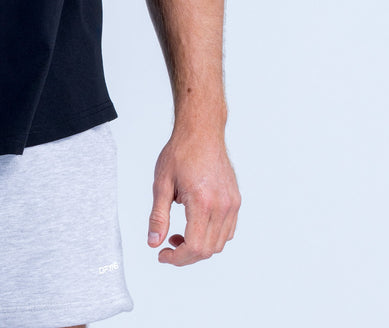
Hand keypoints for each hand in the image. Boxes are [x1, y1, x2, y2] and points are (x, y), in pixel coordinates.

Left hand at [147, 127, 239, 264]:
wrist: (201, 131)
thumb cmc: (181, 151)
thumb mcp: (162, 183)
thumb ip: (158, 216)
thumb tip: (153, 242)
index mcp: (202, 202)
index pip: (195, 247)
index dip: (177, 258)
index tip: (162, 254)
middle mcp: (222, 206)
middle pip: (208, 250)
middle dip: (186, 255)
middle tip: (168, 245)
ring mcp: (232, 204)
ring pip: (219, 243)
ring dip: (199, 247)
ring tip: (179, 234)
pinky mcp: (235, 200)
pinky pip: (228, 230)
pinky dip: (212, 236)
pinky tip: (196, 225)